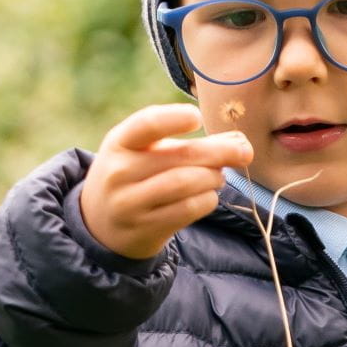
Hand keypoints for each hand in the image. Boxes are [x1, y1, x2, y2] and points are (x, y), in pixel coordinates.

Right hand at [76, 104, 254, 260]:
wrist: (102, 223)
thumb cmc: (134, 176)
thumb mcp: (146, 153)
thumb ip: (188, 143)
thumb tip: (239, 141)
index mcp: (119, 142)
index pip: (146, 124)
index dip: (174, 118)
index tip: (197, 118)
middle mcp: (120, 172)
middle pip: (179, 156)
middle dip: (219, 152)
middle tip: (244, 152)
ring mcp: (131, 203)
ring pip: (186, 183)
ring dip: (213, 178)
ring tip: (218, 176)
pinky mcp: (146, 228)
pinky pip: (188, 209)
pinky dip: (208, 200)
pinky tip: (208, 195)